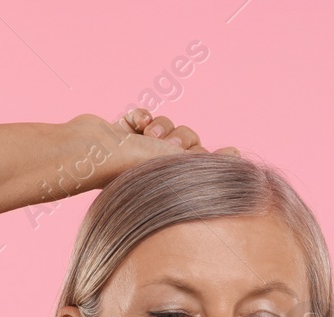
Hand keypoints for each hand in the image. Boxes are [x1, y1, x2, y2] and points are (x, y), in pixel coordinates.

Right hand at [74, 108, 241, 186]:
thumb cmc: (137, 166)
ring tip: (146, 135)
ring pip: (166, 124)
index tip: (217, 153)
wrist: (94, 152)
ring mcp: (139, 149)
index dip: (205, 154)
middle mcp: (158, 168)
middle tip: (167, 146)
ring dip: (161, 126)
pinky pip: (142, 115)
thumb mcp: (183, 168)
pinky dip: (139, 116)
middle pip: (187, 138)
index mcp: (173, 183)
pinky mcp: (122, 133)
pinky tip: (133, 124)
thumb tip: (239, 155)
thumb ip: (211, 162)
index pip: (203, 162)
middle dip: (180, 137)